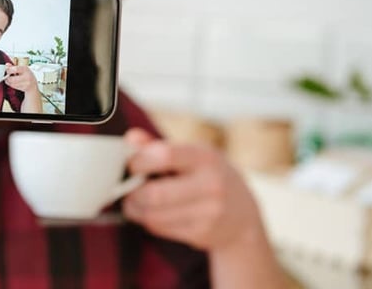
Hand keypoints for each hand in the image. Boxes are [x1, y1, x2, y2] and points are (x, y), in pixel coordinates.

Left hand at [3, 63, 38, 92]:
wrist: (33, 85)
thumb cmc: (27, 75)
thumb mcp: (22, 69)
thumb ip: (13, 67)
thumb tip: (7, 65)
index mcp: (25, 69)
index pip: (15, 69)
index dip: (9, 70)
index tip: (7, 70)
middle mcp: (27, 76)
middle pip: (12, 79)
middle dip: (7, 77)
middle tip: (7, 76)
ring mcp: (26, 83)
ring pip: (12, 83)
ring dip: (8, 81)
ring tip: (10, 79)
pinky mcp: (24, 88)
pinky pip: (14, 86)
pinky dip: (11, 84)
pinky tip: (13, 82)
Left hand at [122, 129, 263, 250]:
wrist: (243, 215)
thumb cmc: (209, 177)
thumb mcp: (192, 155)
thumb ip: (158, 146)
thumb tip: (131, 138)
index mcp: (205, 157)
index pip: (165, 156)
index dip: (139, 161)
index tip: (131, 165)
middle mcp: (211, 184)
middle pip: (154, 194)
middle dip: (132, 193)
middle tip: (128, 189)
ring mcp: (208, 212)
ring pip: (153, 215)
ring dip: (136, 209)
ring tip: (135, 203)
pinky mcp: (202, 233)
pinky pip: (160, 228)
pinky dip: (148, 221)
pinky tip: (153, 214)